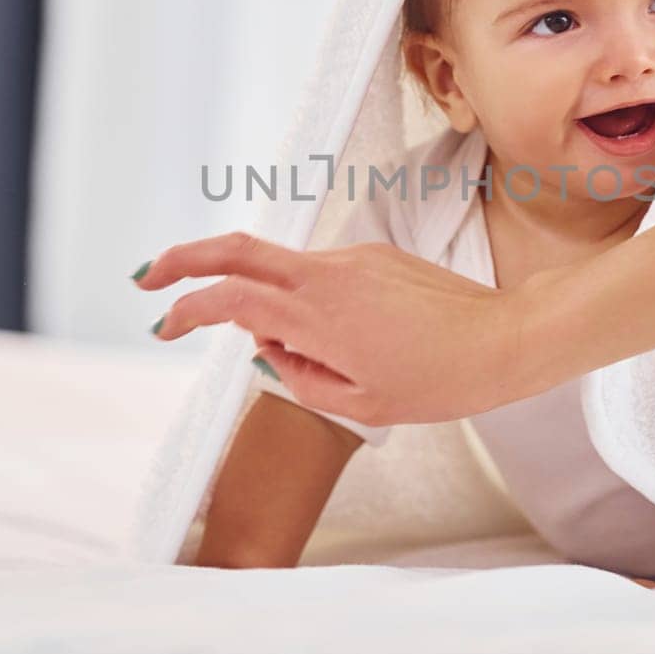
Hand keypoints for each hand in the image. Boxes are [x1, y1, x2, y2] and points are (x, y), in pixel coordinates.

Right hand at [134, 231, 561, 424]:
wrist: (506, 338)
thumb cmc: (440, 382)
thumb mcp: (361, 404)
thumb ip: (298, 376)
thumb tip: (265, 349)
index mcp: (317, 316)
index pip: (229, 301)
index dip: (185, 309)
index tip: (162, 325)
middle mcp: (327, 275)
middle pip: (237, 249)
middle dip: (184, 258)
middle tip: (148, 278)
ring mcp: (352, 258)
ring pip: (284, 269)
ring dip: (272, 302)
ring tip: (342, 363)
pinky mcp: (375, 255)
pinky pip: (324, 276)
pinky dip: (314, 303)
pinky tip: (367, 343)